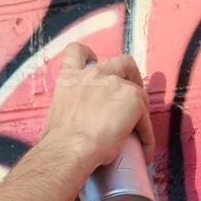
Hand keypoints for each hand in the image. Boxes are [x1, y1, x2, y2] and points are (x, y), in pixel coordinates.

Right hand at [37, 42, 156, 175]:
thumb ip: (68, 112)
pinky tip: (143, 149)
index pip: (76, 51)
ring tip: (138, 136)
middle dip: (132, 75)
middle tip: (132, 97)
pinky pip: (145, 118)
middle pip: (121, 62)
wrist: (69, 149)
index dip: (88, 53)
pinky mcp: (132, 98)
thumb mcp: (55, 118)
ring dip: (140, 113)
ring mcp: (115, 83)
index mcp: (70, 79)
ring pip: (139, 94)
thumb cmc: (59, 143)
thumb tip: (69, 130)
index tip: (94, 59)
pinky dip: (146, 134)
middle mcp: (93, 74)